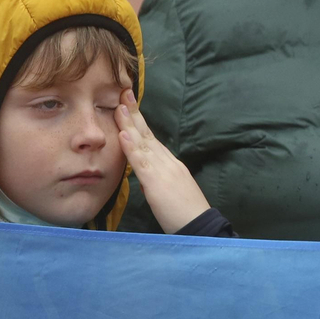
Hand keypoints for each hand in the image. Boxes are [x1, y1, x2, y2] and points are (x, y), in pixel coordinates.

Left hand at [116, 90, 210, 234]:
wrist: (199, 226)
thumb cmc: (184, 213)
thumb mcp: (168, 191)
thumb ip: (155, 180)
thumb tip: (143, 176)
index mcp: (169, 163)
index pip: (150, 138)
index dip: (139, 121)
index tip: (129, 105)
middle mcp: (167, 161)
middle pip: (147, 134)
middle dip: (135, 113)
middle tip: (123, 93)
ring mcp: (163, 169)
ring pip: (143, 143)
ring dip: (130, 124)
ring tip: (120, 106)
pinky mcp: (157, 182)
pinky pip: (142, 162)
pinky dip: (132, 147)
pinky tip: (124, 135)